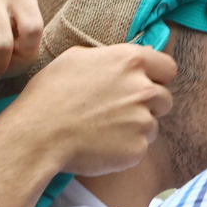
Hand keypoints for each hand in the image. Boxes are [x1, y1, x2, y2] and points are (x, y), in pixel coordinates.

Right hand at [6, 44, 175, 176]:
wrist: (38, 135)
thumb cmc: (50, 94)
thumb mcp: (75, 58)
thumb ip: (110, 57)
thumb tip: (128, 62)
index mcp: (130, 62)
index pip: (168, 67)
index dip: (157, 76)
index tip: (145, 83)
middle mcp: (143, 89)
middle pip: (165, 98)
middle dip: (148, 104)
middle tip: (120, 110)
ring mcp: (142, 121)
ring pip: (152, 125)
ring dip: (136, 127)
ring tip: (105, 129)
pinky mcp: (137, 149)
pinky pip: (140, 148)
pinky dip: (125, 148)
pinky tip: (102, 144)